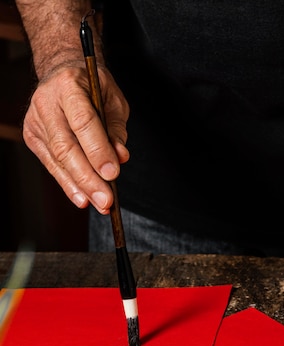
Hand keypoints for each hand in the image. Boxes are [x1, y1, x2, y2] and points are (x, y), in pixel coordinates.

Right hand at [22, 64, 129, 212]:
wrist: (62, 73)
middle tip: (106, 200)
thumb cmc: (92, 87)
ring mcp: (36, 122)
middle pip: (66, 147)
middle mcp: (47, 103)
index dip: (98, 150)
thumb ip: (116, 129)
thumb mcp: (113, 100)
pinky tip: (83, 199)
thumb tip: (120, 157)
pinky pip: (52, 166)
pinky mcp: (33, 137)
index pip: (83, 122)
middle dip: (88, 178)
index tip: (113, 174)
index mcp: (69, 85)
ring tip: (100, 204)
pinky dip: (69, 184)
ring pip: (58, 161)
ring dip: (81, 187)